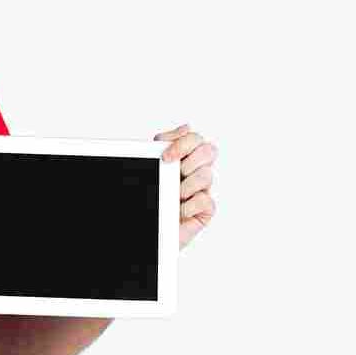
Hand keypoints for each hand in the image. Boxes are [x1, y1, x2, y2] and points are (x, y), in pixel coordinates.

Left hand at [155, 123, 217, 249]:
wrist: (145, 227)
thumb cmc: (149, 197)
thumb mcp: (151, 167)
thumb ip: (164, 145)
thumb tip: (186, 127)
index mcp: (183, 157)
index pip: (194, 138)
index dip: (182, 144)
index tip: (165, 157)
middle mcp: (195, 171)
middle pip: (210, 151)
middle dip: (191, 161)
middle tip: (176, 173)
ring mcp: (201, 190)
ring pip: (206, 176)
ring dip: (185, 186)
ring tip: (173, 196)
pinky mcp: (205, 210)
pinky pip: (206, 201)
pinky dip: (188, 206)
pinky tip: (177, 211)